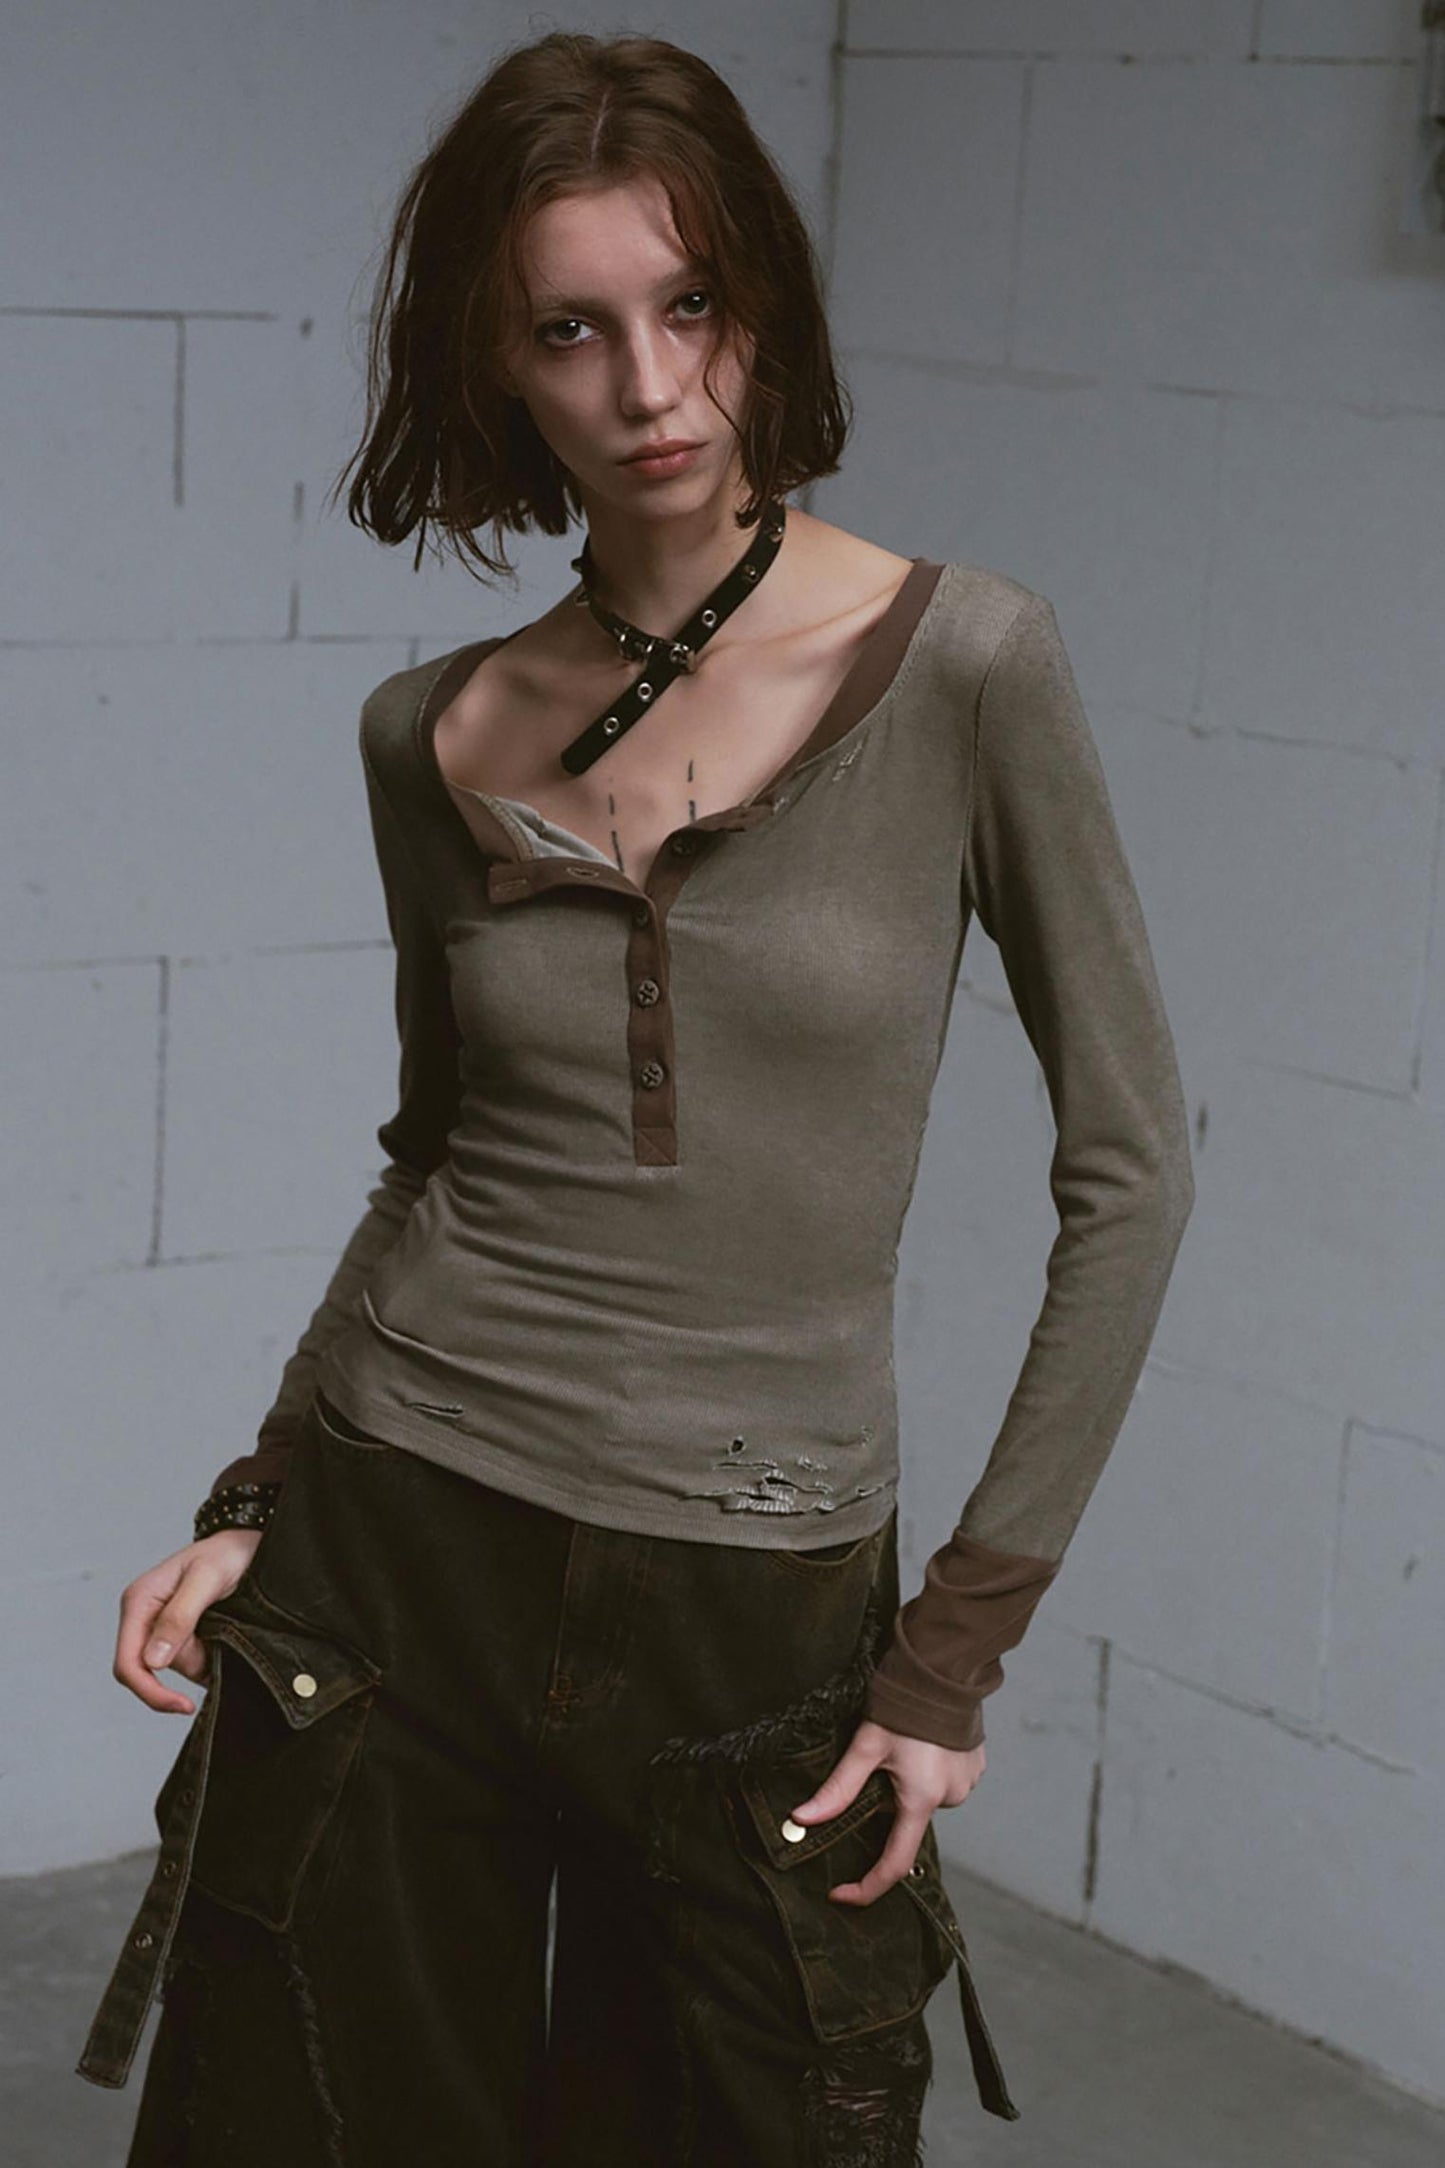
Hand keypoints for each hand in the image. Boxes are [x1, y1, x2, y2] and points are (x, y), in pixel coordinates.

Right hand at [113, 1530, 263, 1713]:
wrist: (250, 1544)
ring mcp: (160, 1627)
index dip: (151, 1692)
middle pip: (152, 1671)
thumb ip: (179, 1617)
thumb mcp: (207, 1579)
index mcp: (139, 1601)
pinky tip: (223, 1633)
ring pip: (175, 1668)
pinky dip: (209, 1656)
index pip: (128, 1664)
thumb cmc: (228, 1553)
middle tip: (219, 1639)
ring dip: (203, 1658)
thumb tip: (153, 1661)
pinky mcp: (178, 1633)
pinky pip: (189, 1661)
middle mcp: (143, 1617)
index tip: (183, 1705)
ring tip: (225, 1624)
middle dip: (189, 1664)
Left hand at [786, 1718, 985, 1906]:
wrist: (947, 1667)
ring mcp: (967, 1782)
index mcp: (921, 1799)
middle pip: (906, 1819)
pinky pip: (944, 1781)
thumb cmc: (907, 1703)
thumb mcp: (866, 1746)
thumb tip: (802, 1819)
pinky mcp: (976, 1766)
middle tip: (880, 1764)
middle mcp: (951, 1798)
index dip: (867, 1886)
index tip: (841, 1894)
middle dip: (887, 1802)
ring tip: (905, 1745)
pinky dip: (928, 1771)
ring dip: (909, 1784)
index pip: (894, 1863)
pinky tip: (924, 1744)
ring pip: (924, 1798)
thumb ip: (837, 1788)